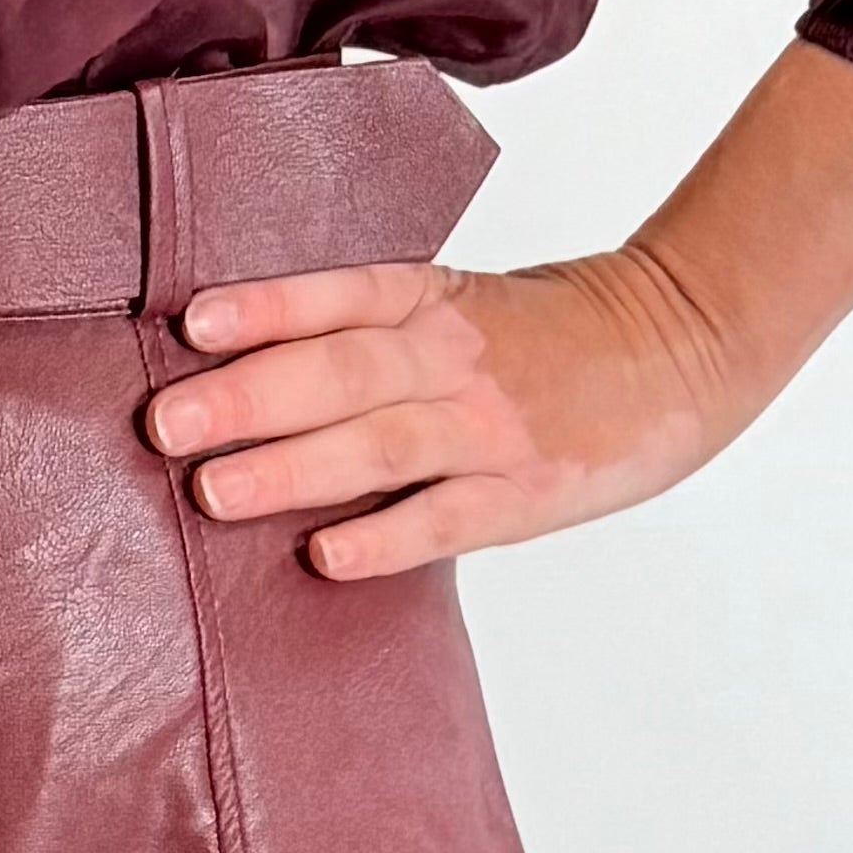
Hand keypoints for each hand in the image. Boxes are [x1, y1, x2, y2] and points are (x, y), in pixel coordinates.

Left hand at [143, 246, 743, 577]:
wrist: (686, 343)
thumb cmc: (550, 332)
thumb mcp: (462, 303)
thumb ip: (369, 330)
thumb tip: (237, 369)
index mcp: (433, 300)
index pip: (340, 295)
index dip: (266, 307)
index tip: (191, 324)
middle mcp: (454, 356)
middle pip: (342, 370)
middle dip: (248, 397)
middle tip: (166, 425)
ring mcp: (492, 426)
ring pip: (381, 442)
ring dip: (293, 468)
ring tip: (213, 492)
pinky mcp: (527, 492)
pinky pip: (446, 518)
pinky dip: (385, 538)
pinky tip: (324, 557)